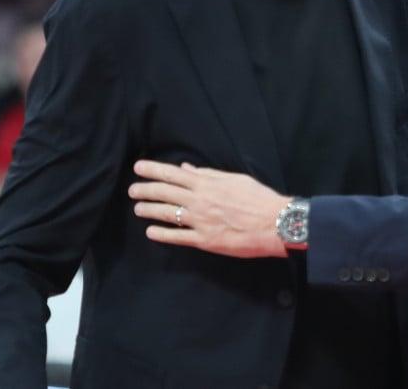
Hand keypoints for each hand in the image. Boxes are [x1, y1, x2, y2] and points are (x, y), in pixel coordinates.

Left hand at [129, 160, 289, 257]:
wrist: (274, 223)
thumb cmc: (258, 198)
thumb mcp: (235, 179)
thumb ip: (209, 174)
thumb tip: (187, 169)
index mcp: (207, 183)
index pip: (172, 174)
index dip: (153, 170)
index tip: (139, 167)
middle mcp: (199, 200)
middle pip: (165, 192)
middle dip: (145, 189)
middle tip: (132, 190)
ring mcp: (200, 221)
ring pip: (167, 213)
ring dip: (149, 210)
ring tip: (138, 208)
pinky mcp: (204, 240)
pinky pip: (178, 237)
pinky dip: (162, 234)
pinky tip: (151, 232)